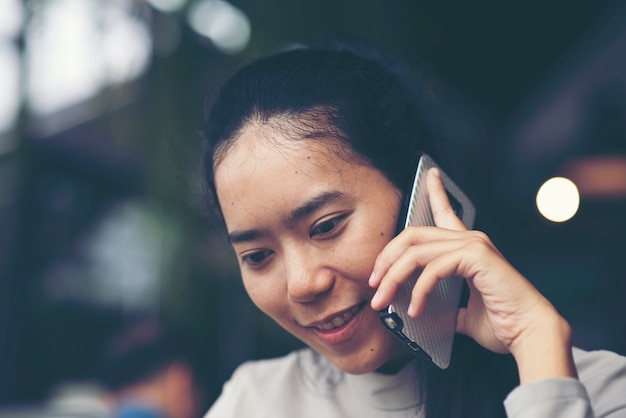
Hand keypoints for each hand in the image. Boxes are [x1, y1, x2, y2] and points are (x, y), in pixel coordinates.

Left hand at [369, 168, 575, 382]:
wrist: (529, 334)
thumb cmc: (502, 323)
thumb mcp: (462, 313)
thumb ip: (444, 305)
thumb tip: (421, 311)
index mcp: (468, 248)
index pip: (447, 212)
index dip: (435, 191)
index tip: (429, 174)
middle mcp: (470, 239)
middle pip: (412, 235)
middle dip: (386, 259)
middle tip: (373, 283)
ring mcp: (473, 245)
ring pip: (415, 252)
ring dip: (393, 277)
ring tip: (382, 300)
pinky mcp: (476, 256)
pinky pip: (432, 268)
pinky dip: (418, 290)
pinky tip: (415, 308)